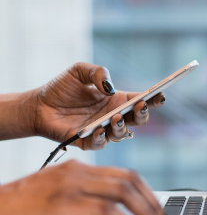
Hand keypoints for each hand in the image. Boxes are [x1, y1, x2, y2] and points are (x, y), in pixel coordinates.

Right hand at [0, 160, 169, 214]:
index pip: (125, 174)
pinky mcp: (62, 202)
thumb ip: (91, 208)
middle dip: (152, 202)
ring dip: (144, 212)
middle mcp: (78, 172)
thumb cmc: (25, 210)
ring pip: (122, 192)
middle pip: (129, 180)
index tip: (158, 210)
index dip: (147, 191)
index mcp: (80, 169)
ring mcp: (71, 184)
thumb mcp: (63, 204)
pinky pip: (104, 210)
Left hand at [32, 62, 165, 149]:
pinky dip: (102, 138)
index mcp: (116, 100)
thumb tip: (110, 88)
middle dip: (143, 114)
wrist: (38, 105)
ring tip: (116, 117)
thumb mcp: (79, 71)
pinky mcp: (87, 141)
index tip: (160, 95)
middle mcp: (113, 116)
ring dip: (122, 126)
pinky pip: (100, 144)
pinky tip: (99, 129)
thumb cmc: (61, 88)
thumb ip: (98, 72)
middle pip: (137, 120)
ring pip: (122, 134)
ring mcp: (102, 130)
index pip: (140, 100)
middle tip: (141, 106)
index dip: (153, 99)